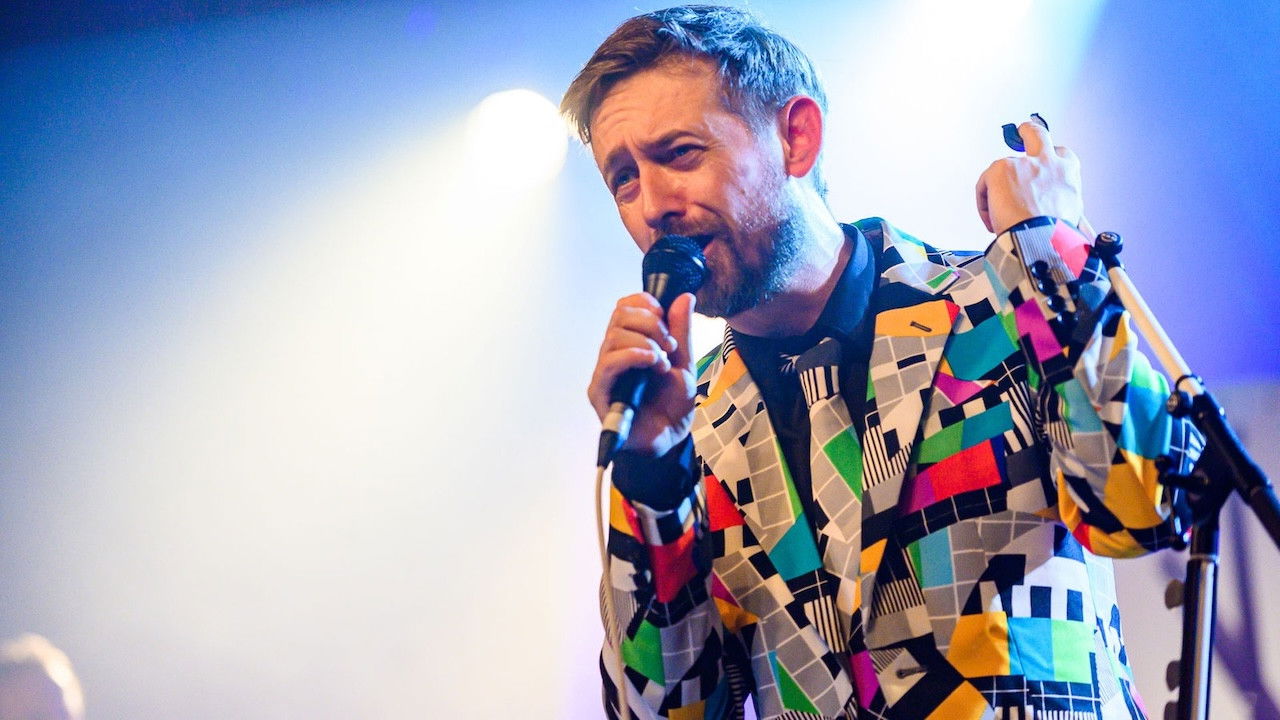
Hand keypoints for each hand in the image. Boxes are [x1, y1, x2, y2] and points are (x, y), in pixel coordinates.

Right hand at [587, 292, 696, 456]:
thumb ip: (681, 331)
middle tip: (669, 344)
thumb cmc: (672, 404)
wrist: (670, 438)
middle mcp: (613, 354)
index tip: (664, 317)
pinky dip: (634, 356)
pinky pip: (609, 363)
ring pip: (614, 336)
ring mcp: (605, 373)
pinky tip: (652, 364)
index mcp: (629, 342)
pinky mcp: (600, 392)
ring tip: (663, 362)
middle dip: (650, 323)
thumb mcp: (684, 361)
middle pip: (619, 315)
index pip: (624, 306)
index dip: (644, 303)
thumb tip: (684, 297)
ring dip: (646, 343)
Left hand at [976, 119, 1083, 233]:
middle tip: (1021, 131)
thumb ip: (1060, 200)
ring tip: (1000, 213)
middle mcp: (1047, 161)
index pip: (1060, 154)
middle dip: (1028, 131)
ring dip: (997, 189)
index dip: (1049, 157)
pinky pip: (985, 183)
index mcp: (1067, 172)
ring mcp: (1023, 163)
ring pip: (1002, 169)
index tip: (1041, 162)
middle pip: (1036, 133)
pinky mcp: (1001, 169)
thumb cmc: (1054, 233)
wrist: (1040, 240)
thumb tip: (1058, 211)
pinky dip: (985, 202)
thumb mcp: (1071, 213)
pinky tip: (992, 219)